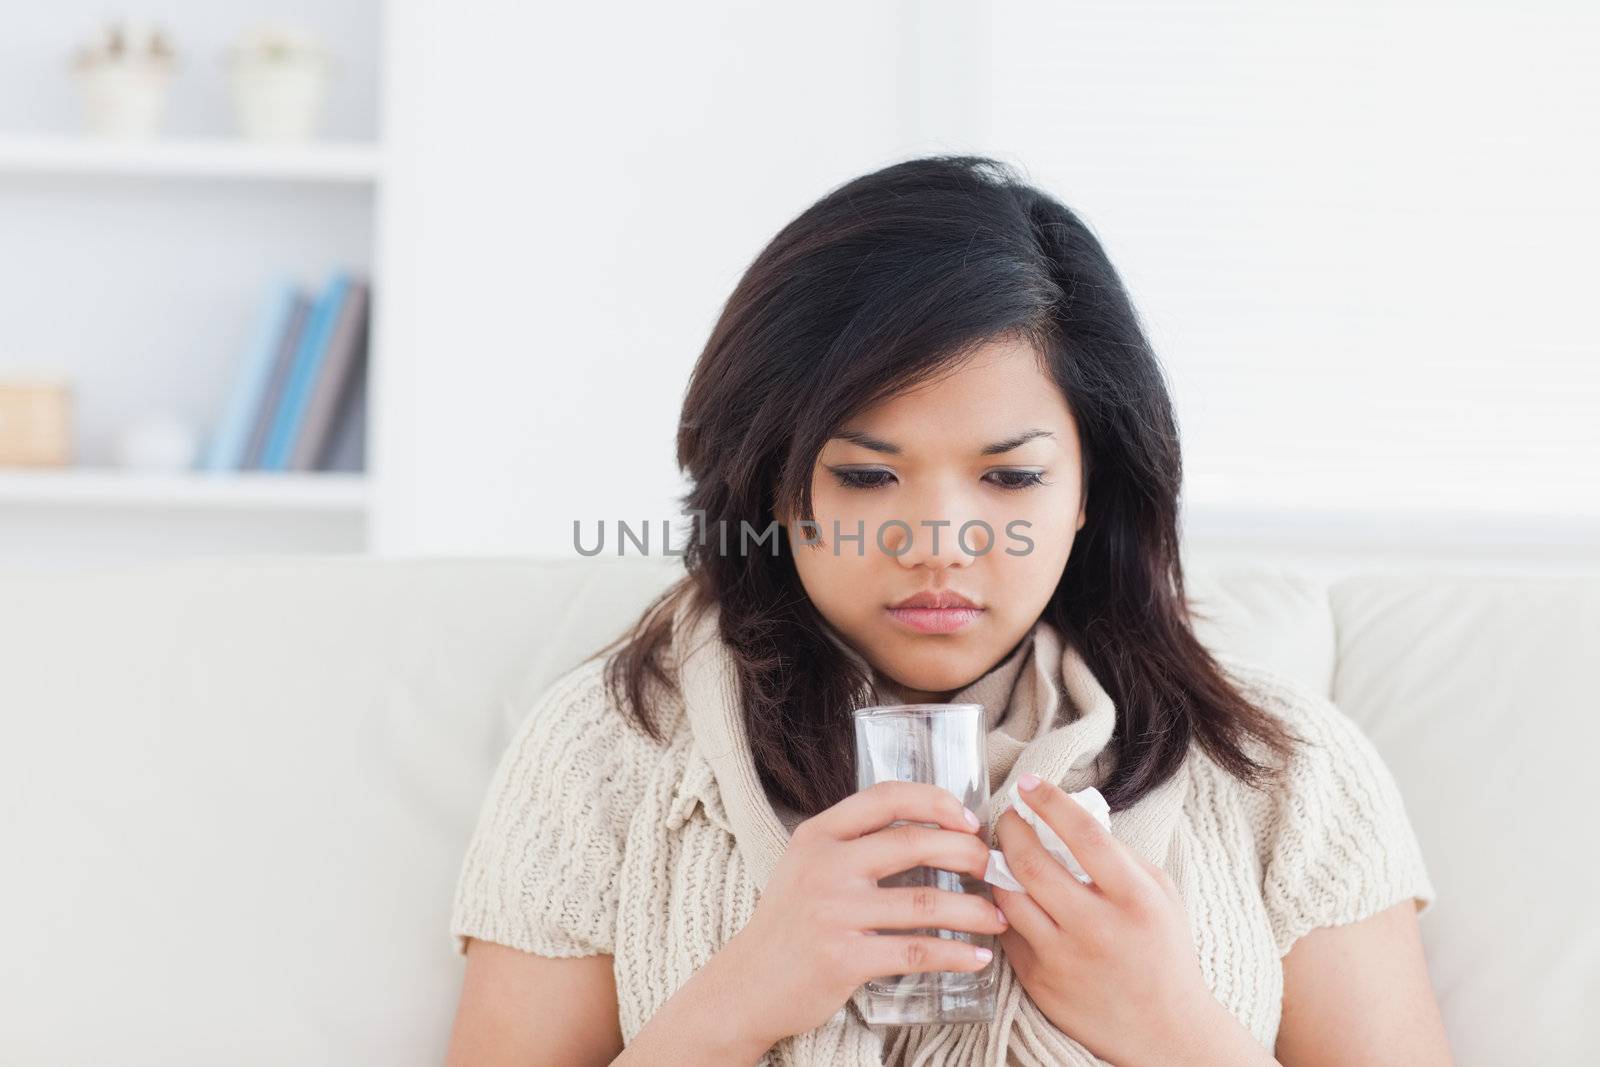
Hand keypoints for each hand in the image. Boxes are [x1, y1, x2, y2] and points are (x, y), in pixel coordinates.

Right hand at [709, 780, 1006, 1051]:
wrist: (746, 986)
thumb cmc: (789, 924)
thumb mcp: (807, 865)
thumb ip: (853, 844)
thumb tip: (930, 830)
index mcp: (818, 834)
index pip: (886, 797)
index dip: (936, 801)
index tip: (970, 819)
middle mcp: (824, 865)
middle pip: (914, 844)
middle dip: (967, 853)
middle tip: (992, 868)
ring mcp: (833, 912)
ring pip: (925, 903)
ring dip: (974, 910)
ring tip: (1000, 917)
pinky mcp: (844, 957)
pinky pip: (916, 951)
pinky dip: (956, 954)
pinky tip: (978, 957)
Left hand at [993, 774, 1220, 1066]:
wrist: (1165, 1032)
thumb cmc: (1164, 953)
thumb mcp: (1161, 895)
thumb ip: (1121, 856)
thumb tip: (1072, 817)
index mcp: (1133, 899)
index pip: (1083, 835)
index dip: (1050, 802)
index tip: (1029, 783)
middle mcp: (1096, 927)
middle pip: (1031, 862)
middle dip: (1009, 828)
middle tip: (1008, 816)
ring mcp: (1062, 957)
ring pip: (1007, 895)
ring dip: (996, 864)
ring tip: (1000, 851)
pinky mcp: (1038, 981)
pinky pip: (1007, 930)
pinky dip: (1003, 905)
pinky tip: (1008, 892)